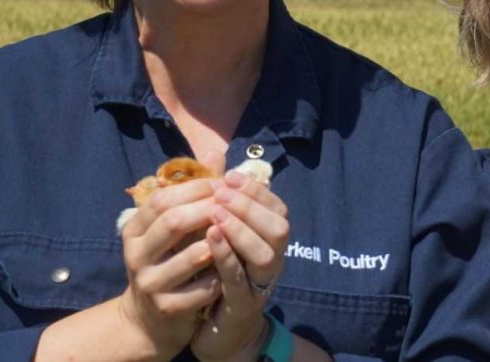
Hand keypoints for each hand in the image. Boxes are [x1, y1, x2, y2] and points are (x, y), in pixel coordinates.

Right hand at [116, 177, 222, 358]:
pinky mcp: (167, 308)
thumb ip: (193, 192)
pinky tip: (233, 268)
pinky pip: (202, 288)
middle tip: (233, 205)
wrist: (150, 319)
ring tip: (238, 233)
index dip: (195, 188)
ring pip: (192, 255)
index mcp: (134, 229)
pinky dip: (221, 275)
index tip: (223, 184)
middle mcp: (136, 254)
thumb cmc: (168, 260)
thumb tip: (215, 153)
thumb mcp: (174, 226)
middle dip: (209, 209)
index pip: (163, 199)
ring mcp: (150, 283)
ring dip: (221, 243)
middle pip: (173, 222)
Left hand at [190, 169, 290, 361]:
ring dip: (241, 229)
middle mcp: (273, 261)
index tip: (230, 176)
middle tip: (222, 192)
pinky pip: (239, 278)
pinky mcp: (243, 305)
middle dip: (250, 205)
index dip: (256, 190)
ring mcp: (261, 284)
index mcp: (271, 242)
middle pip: (279, 227)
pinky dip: (226, 255)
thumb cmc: (221, 276)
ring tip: (216, 212)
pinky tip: (210, 237)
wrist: (220, 330)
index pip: (278, 208)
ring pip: (265, 253)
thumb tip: (215, 158)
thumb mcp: (226, 238)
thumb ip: (224, 202)